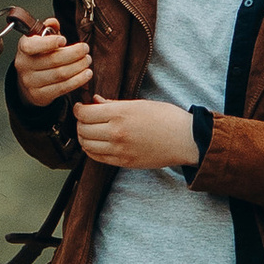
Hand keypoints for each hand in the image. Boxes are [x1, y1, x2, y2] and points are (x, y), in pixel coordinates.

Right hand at [13, 27, 92, 104]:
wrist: (29, 82)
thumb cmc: (38, 56)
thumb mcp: (40, 40)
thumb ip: (48, 29)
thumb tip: (53, 23)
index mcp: (23, 48)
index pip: (32, 46)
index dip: (49, 43)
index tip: (64, 40)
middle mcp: (24, 65)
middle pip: (53, 60)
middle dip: (74, 54)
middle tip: (85, 49)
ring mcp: (31, 82)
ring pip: (60, 74)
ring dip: (78, 67)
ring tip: (87, 60)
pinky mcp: (40, 95)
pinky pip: (62, 88)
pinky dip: (77, 81)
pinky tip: (86, 74)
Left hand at [75, 98, 200, 170]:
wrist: (185, 139)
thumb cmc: (166, 117)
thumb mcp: (139, 104)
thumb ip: (113, 104)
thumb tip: (94, 101)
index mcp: (120, 114)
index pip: (84, 114)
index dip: (78, 109)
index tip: (81, 107)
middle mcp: (116, 133)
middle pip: (82, 130)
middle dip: (80, 123)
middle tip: (84, 118)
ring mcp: (119, 150)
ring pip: (87, 146)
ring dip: (84, 137)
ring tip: (89, 131)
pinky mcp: (124, 162)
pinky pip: (98, 158)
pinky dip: (92, 150)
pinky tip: (97, 143)